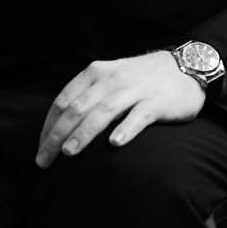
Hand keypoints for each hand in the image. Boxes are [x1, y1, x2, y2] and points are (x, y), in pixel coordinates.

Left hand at [35, 51, 204, 167]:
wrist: (185, 67)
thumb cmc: (141, 80)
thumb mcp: (109, 79)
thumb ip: (87, 96)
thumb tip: (59, 126)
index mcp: (94, 74)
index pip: (63, 101)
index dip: (48, 127)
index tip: (41, 150)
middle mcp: (111, 79)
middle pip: (77, 108)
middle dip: (57, 135)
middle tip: (45, 160)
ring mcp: (135, 89)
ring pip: (103, 112)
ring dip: (84, 133)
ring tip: (69, 153)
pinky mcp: (157, 102)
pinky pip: (139, 116)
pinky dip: (126, 129)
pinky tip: (115, 144)